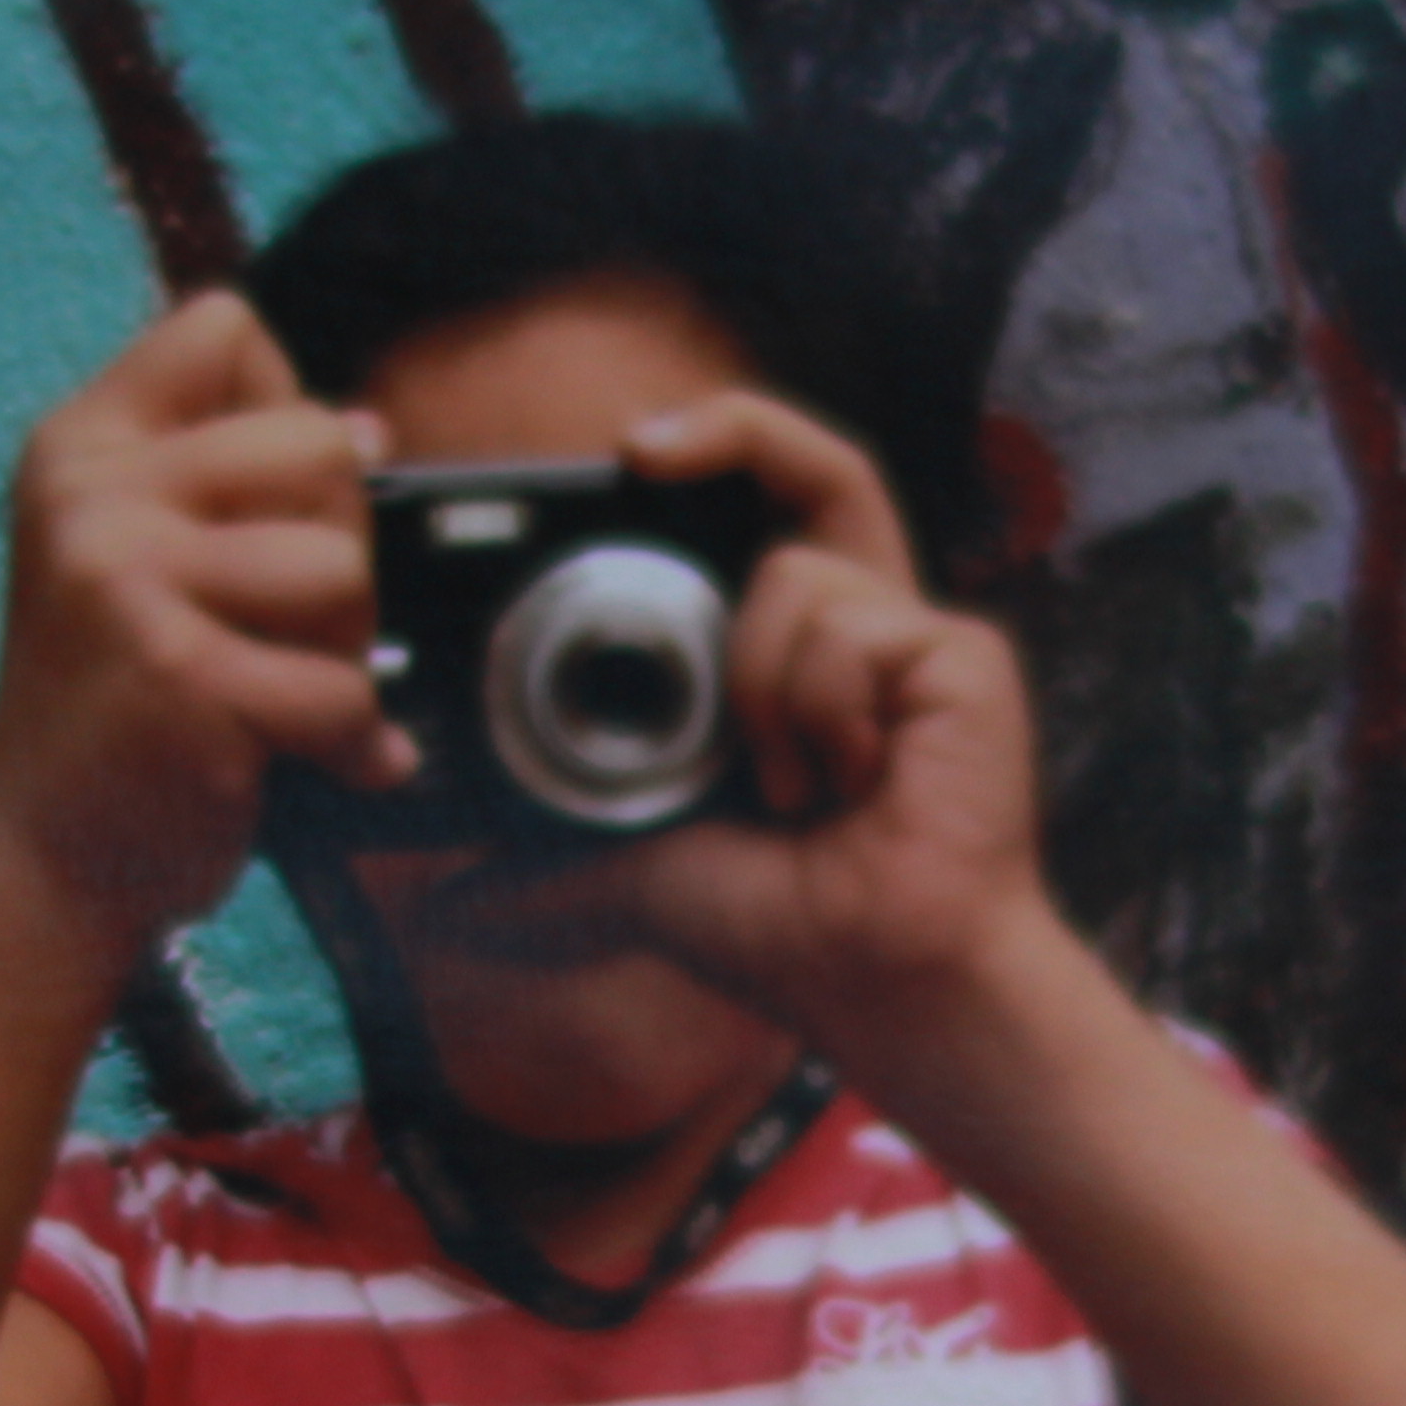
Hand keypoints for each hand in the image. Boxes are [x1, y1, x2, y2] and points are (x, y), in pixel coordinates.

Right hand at [0, 291, 405, 942]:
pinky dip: (347, 742)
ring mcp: (125, 578)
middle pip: (317, 441)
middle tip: (283, 627)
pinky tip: (304, 761)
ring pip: (343, 565)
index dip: (281, 405)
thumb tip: (371, 424)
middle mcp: (89, 493)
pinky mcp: (178, 673)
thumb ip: (239, 478)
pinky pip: (342, 685)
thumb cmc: (119, 703)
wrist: (48, 857)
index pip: (223, 327)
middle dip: (339, 543)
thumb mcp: (141, 556)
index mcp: (79, 443)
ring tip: (279, 690)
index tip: (252, 506)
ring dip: (344, 647)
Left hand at [584, 391, 1059, 1051]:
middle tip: (641, 451)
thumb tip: (444, 903)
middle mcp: (863, 634)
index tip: (624, 460)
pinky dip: (817, 709)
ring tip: (790, 786)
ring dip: (757, 687)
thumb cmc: (789, 931)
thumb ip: (547, 867)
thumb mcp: (636, 874)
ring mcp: (917, 639)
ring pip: (794, 573)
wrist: (878, 980)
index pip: (764, 520)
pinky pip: (846, 626)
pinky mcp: (960, 655)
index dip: (712, 457)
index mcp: (795, 665)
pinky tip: (850, 781)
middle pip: (818, 468)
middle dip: (733, 425)